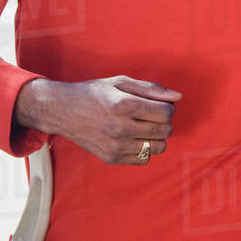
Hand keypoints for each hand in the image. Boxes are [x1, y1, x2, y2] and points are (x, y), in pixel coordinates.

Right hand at [14, 77, 180, 164]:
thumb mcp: (120, 82)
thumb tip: (178, 97)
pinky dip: (144, 148)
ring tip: (144, 127)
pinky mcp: (111, 158)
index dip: (168, 107)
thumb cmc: (94, 93)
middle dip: (165, 122)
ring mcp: (115, 146)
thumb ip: (151, 89)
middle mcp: (119, 127)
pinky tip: (133, 137)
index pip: (165, 113)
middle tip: (152, 115)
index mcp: (123, 104)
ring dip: (157, 137)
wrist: (62, 110)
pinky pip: (144, 159)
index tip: (159, 105)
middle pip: (164, 131)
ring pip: (158, 147)